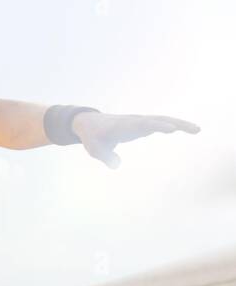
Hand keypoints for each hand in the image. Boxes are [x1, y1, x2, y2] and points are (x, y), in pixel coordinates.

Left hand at [72, 111, 199, 169]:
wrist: (89, 123)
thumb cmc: (92, 137)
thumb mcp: (95, 149)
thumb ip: (105, 157)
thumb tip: (116, 165)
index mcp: (124, 126)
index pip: (144, 125)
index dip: (158, 127)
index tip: (172, 130)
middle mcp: (135, 121)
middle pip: (159, 120)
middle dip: (177, 124)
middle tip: (196, 130)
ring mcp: (140, 122)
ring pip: (162, 120)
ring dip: (179, 123)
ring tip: (197, 130)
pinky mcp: (142, 125)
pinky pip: (160, 123)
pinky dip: (173, 125)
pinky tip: (186, 129)